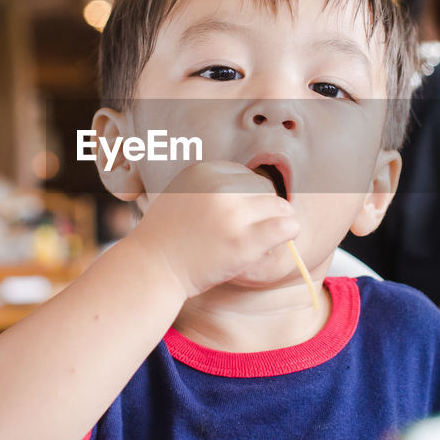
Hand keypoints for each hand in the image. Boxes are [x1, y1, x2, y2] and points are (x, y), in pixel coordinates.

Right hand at [126, 161, 298, 297]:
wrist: (152, 268)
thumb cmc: (168, 236)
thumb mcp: (183, 193)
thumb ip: (212, 186)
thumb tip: (252, 187)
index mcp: (204, 171)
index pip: (246, 175)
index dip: (246, 197)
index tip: (236, 216)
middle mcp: (219, 187)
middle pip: (265, 189)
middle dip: (262, 209)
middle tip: (249, 230)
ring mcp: (232, 214)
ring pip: (279, 206)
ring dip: (277, 221)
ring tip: (260, 239)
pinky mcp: (243, 241)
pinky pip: (286, 227)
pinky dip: (288, 232)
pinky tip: (276, 242)